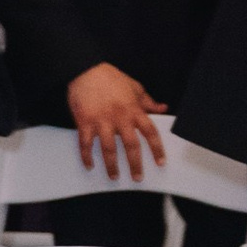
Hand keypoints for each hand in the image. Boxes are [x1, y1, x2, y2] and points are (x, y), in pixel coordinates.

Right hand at [67, 61, 167, 178]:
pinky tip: (89, 165)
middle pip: (131, 145)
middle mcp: (119, 118)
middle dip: (135, 164)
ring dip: (112, 165)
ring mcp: (101, 121)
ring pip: (108, 148)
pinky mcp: (84, 122)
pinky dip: (86, 156)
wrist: (85, 69)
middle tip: (138, 177)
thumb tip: (162, 109)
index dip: (157, 148)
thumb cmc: (111, 78)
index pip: (150, 132)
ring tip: (114, 177)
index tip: (160, 162)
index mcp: (134, 110)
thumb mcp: (135, 87)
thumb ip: (148, 101)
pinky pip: (85, 143)